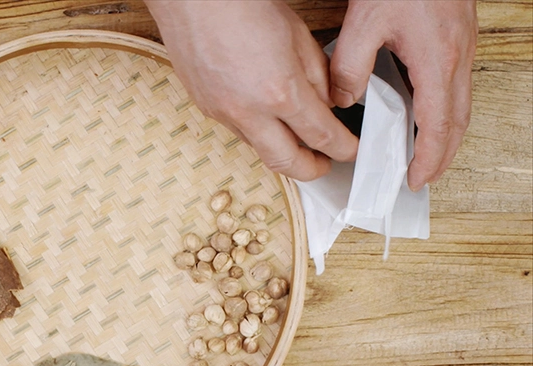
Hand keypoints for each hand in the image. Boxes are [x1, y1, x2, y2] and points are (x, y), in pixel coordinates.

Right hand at [145, 0, 357, 180]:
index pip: (321, 135)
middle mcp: (249, 111)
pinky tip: (265, 116)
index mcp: (279, 91)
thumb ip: (317, 76)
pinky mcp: (206, 108)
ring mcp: (223, 113)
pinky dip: (257, 130)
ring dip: (281, 148)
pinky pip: (238, 130)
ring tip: (295, 138)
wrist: (194, 0)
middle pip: (286, 162)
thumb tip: (325, 103)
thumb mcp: (297, 36)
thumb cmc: (242, 6)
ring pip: (259, 148)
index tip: (350, 149)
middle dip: (311, 169)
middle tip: (324, 165)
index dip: (342, 147)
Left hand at [330, 1, 477, 189]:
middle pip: (457, 122)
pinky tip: (424, 113)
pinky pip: (456, 86)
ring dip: (445, 134)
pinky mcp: (458, 39)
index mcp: (436, 62)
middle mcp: (457, 59)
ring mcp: (462, 49)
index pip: (436, 126)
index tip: (415, 180)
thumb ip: (348, 67)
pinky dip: (444, 110)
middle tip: (422, 179)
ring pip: (460, 105)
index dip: (428, 159)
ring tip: (424, 155)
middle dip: (442, 156)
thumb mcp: (364, 23)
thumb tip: (342, 102)